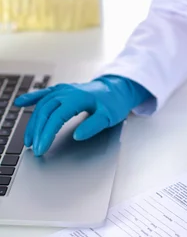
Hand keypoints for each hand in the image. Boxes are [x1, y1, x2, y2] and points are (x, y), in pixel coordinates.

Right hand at [14, 75, 151, 156]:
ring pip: (42, 104)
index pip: (57, 117)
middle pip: (45, 111)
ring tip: (28, 138)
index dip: (47, 134)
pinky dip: (31, 97)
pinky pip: (44, 93)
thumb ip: (93, 126)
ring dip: (33, 121)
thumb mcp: (109, 116)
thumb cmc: (113, 102)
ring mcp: (64, 90)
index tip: (41, 148)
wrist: (117, 88)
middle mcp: (68, 92)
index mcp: (78, 98)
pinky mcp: (63, 90)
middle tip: (34, 148)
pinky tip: (20, 102)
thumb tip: (77, 135)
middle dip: (37, 130)